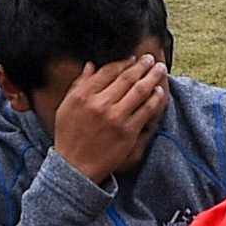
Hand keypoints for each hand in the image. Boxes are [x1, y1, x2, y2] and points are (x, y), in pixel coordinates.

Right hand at [50, 49, 168, 184]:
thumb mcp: (65, 107)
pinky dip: (155, 98)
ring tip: (160, 69)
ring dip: (153, 77)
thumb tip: (91, 65)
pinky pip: (147, 110)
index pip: (108, 71)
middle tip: (151, 59)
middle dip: (142, 65)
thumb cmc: (69, 136)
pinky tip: (160, 91)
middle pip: (127, 77)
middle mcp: (100, 104)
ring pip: (140, 90)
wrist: (75, 167)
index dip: (123, 62)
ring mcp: (115, 118)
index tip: (132, 58)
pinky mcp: (128, 131)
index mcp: (83, 95)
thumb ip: (78, 84)